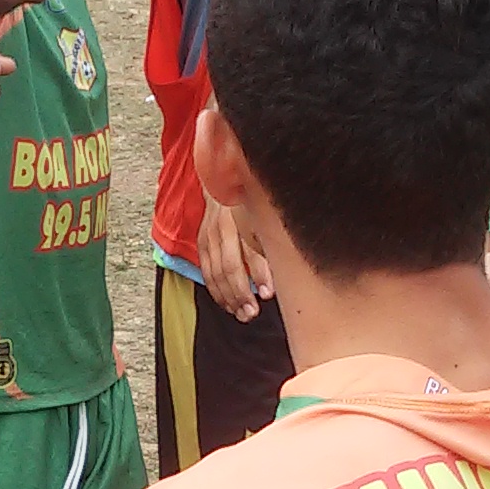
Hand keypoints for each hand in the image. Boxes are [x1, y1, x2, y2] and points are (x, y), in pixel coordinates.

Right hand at [196, 194, 275, 319]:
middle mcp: (224, 226)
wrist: (224, 174)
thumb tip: (287, 265)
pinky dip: (216, 290)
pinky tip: (227, 304)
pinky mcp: (202, 240)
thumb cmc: (253, 197)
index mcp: (244, 216)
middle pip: (230, 266)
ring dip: (229, 297)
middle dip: (242, 293)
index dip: (260, 274)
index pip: (251, 250)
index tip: (269, 293)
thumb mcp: (267, 209)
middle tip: (252, 312)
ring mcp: (210, 234)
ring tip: (242, 314)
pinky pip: (206, 271)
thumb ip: (273, 234)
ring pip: (216, 272)